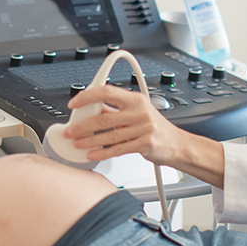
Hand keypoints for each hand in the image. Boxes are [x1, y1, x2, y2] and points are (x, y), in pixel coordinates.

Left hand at [63, 84, 196, 166]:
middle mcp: (139, 112)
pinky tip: (92, 154)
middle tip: (69, 131)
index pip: (107, 91)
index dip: (87, 96)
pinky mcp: (145, 144)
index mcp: (135, 99)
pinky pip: (117, 149)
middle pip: (104, 117)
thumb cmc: (155, 128)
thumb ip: (114, 110)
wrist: (177, 144)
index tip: (74, 104)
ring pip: (109, 135)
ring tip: (76, 143)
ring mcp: (143, 128)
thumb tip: (90, 108)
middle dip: (82, 125)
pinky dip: (102, 153)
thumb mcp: (137, 112)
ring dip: (89, 140)